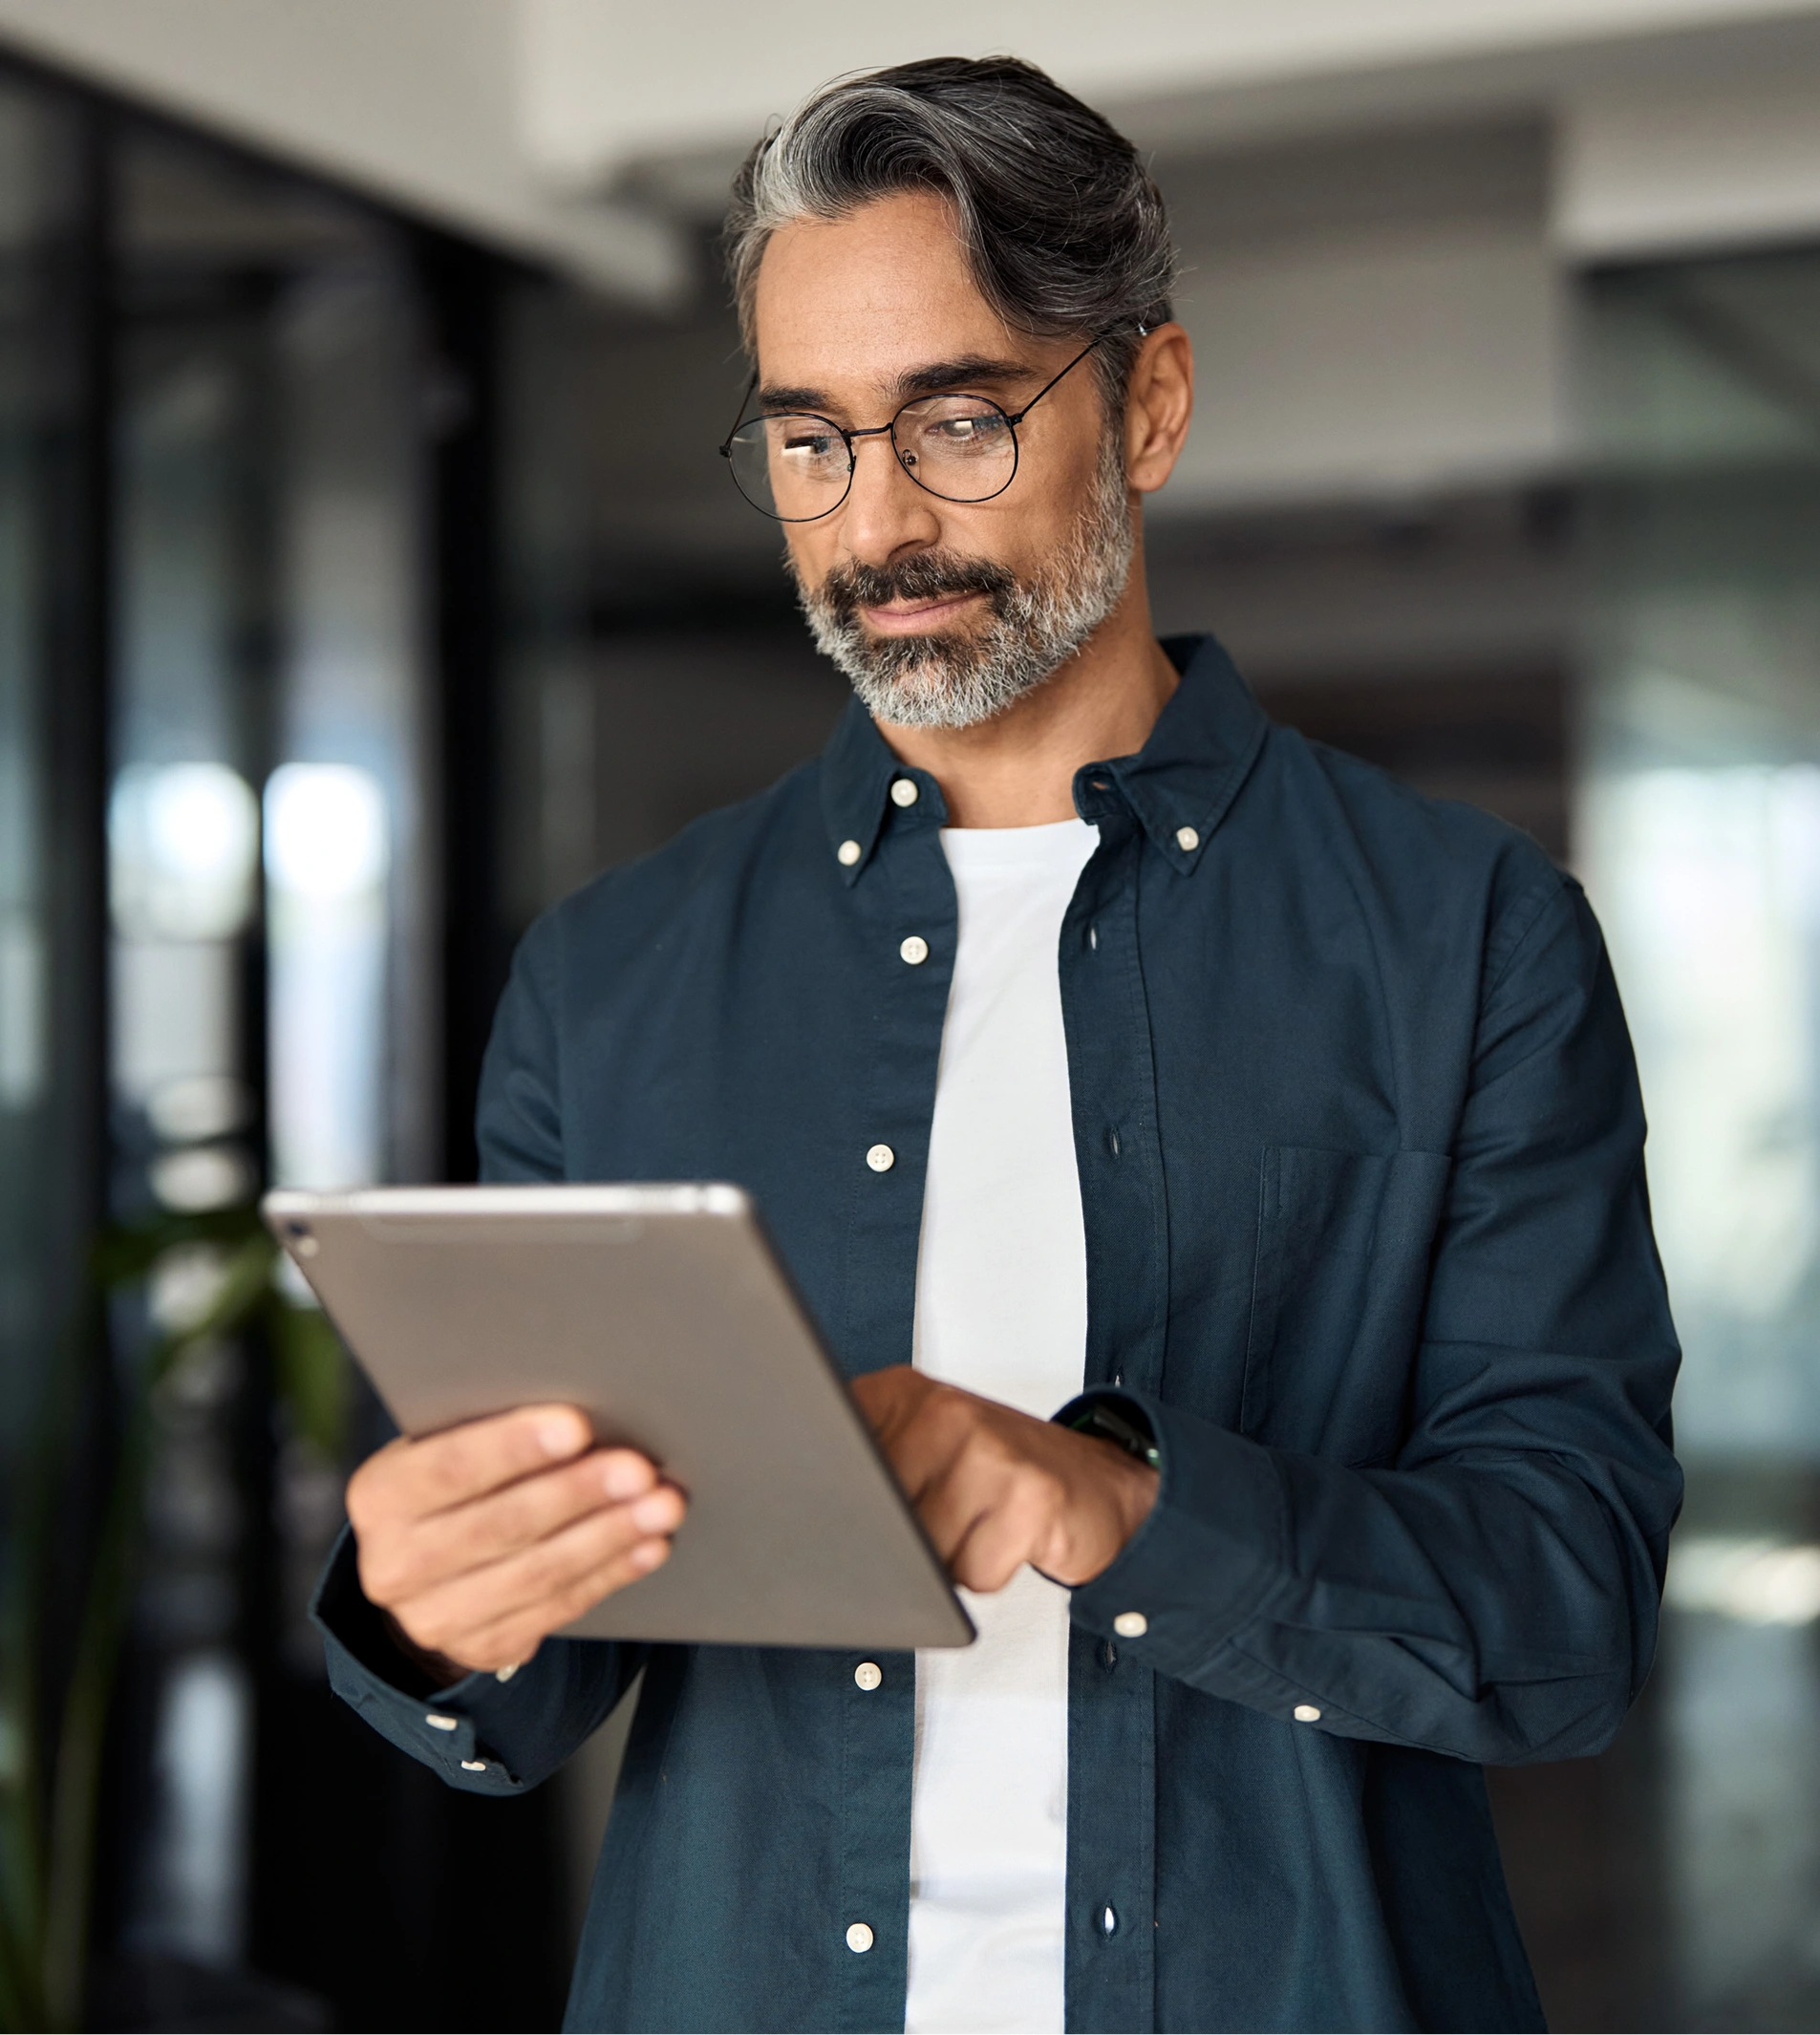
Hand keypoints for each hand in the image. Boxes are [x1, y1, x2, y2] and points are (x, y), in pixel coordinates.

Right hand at [345, 1404, 686, 1680]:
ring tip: (662, 1505)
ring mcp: (434, 1617)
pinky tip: (649, 1546)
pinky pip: (557, 1609)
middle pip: (500, 1525)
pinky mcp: (482, 1648)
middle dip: (579, 1493)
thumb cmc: (455, 1478)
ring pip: (537, 1574)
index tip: (577, 1425)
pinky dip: (610, 1573)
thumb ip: (487, 1426)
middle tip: (640, 1469)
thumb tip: (581, 1400)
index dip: (514, 1446)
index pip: (449, 1467)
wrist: (422, 1567)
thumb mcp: (443, 1444)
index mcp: (380, 1495)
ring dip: (609, 1536)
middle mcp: (394, 1564)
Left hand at [851, 1367, 1156, 1590]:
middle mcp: (944, 1411)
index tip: (847, 1512)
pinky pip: (972, 1572)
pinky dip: (984, 1573)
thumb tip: (802, 1510)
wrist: (1095, 1484)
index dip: (834, 1502)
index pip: (831, 1452)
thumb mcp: (922, 1447)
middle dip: (894, 1539)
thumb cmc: (1000, 1471)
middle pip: (873, 1514)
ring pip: (921, 1552)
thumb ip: (866, 1463)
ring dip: (944, 1561)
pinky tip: (1004, 1538)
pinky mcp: (1028, 1496)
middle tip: (932, 1518)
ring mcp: (988, 1449)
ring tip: (974, 1525)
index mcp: (903, 1393)